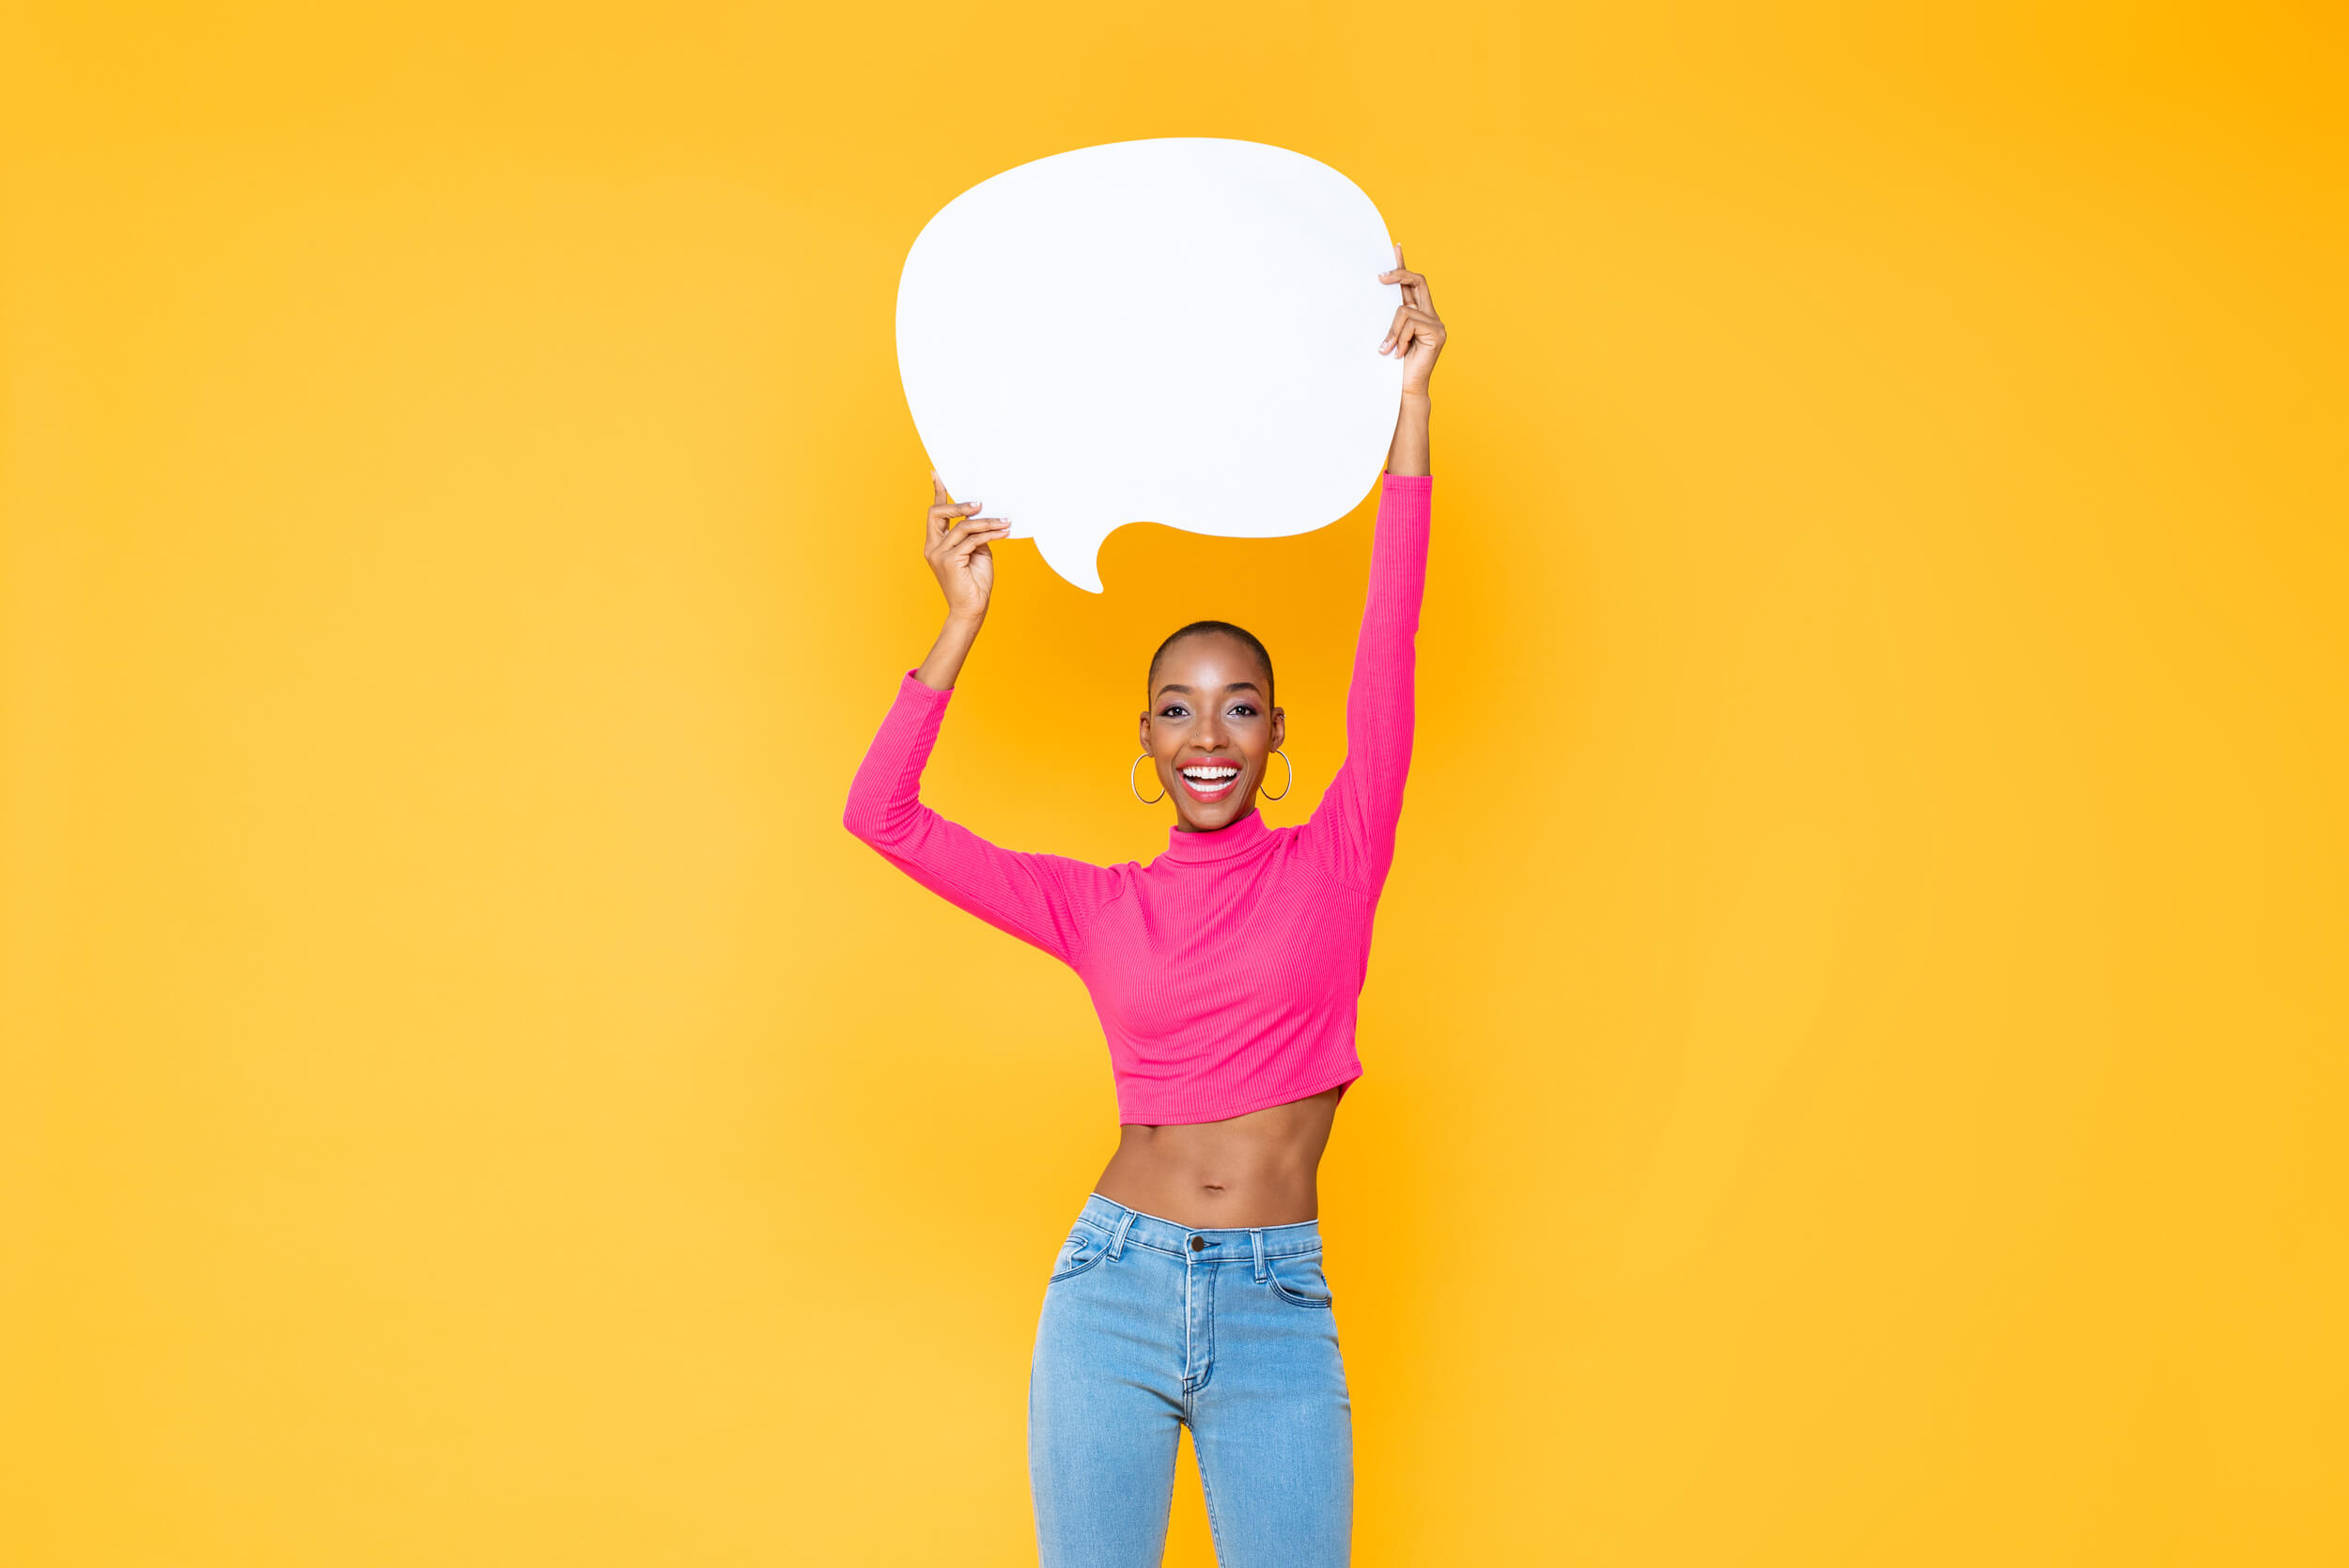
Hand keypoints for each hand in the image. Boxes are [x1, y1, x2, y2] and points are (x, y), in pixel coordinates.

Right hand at [923, 471, 1010, 620]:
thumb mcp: (977, 553)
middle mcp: (933, 547)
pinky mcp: (950, 561)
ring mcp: (939, 554)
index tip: (938, 473)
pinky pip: (972, 540)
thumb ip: (975, 536)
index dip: (937, 492)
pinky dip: (990, 534)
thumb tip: (984, 519)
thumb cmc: (975, 583)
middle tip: (980, 503)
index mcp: (936, 544)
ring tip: (1004, 521)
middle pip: (937, 513)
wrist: (973, 610)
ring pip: (962, 527)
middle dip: (958, 505)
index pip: (935, 514)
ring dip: (987, 522)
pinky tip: (1004, 531)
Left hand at [1376, 245, 1444, 395]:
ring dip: (1392, 331)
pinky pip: (1410, 324)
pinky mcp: (1437, 333)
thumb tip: (1379, 291)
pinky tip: (1398, 354)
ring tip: (1388, 350)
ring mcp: (1437, 324)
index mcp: (1420, 313)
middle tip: (1380, 277)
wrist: (1405, 388)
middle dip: (1399, 273)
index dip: (1404, 265)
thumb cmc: (1394, 364)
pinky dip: (1399, 338)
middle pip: (1418, 281)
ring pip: (1405, 311)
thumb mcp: (1390, 334)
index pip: (1414, 283)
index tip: (1395, 247)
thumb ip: (1390, 316)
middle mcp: (1431, 315)